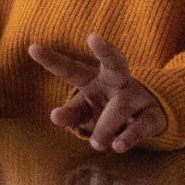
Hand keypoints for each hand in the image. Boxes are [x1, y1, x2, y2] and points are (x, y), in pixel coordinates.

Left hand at [29, 34, 166, 153]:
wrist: (147, 119)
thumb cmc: (104, 110)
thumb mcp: (84, 112)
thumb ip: (70, 114)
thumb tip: (55, 115)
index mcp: (93, 78)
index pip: (70, 68)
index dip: (51, 60)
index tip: (32, 48)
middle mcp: (116, 80)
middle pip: (114, 62)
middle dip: (105, 50)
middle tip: (94, 37)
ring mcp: (136, 96)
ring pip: (121, 105)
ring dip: (106, 126)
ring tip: (96, 143)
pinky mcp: (152, 116)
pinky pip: (141, 125)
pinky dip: (129, 136)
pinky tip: (118, 146)